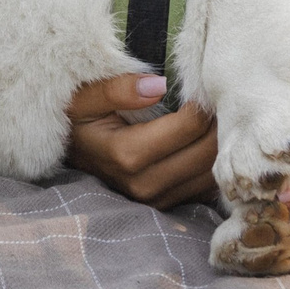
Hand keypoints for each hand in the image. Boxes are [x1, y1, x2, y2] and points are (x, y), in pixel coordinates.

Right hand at [64, 73, 218, 208]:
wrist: (71, 152)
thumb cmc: (78, 118)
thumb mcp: (84, 96)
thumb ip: (117, 89)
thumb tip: (158, 84)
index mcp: (125, 154)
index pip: (189, 127)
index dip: (202, 103)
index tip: (199, 86)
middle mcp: (144, 183)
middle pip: (207, 152)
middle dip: (217, 124)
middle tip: (215, 100)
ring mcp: (156, 199)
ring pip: (211, 172)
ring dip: (219, 144)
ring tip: (213, 118)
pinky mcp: (166, 204)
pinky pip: (205, 186)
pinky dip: (211, 163)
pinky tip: (205, 141)